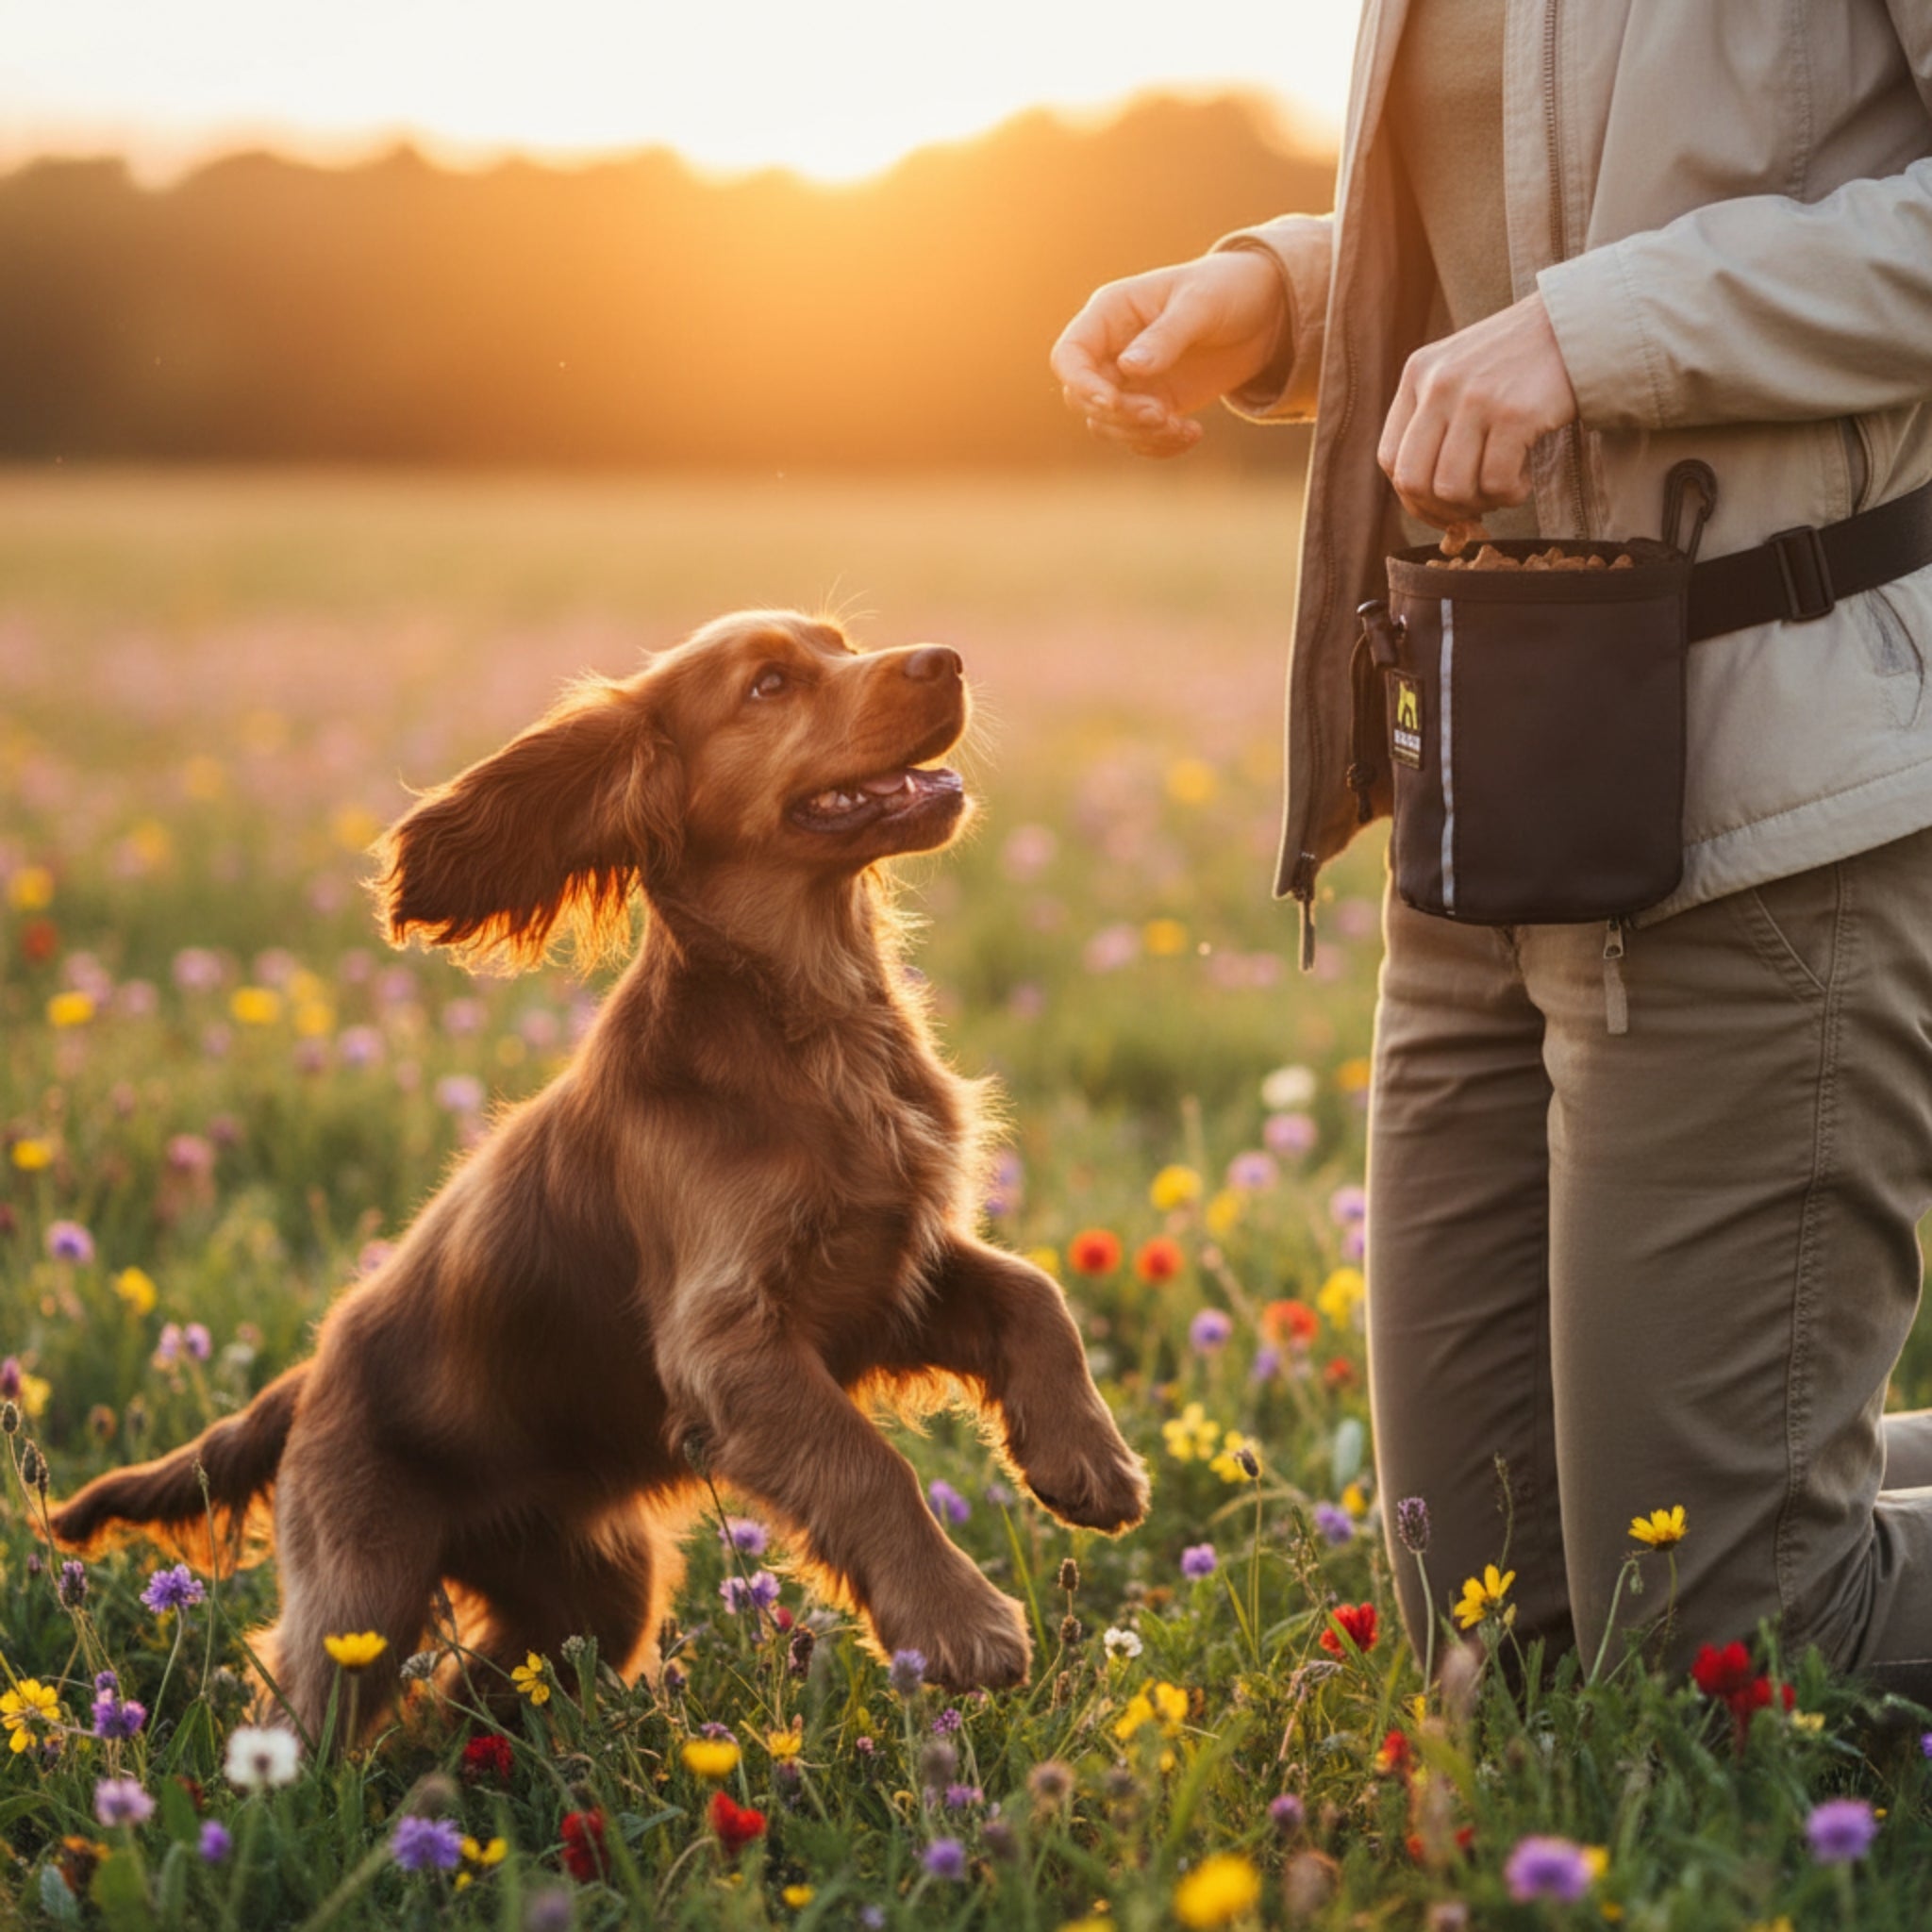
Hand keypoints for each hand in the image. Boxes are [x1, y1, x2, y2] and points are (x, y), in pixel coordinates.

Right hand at [1049, 249, 1288, 458]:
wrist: (1264, 311)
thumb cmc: (1228, 289)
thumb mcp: (1201, 305)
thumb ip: (1165, 336)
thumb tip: (1128, 368)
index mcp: (1110, 313)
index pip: (1068, 356)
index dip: (1081, 383)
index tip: (1113, 402)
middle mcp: (1111, 349)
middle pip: (1083, 398)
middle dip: (1119, 415)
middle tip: (1163, 415)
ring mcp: (1129, 380)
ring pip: (1107, 424)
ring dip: (1141, 435)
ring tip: (1184, 428)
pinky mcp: (1153, 404)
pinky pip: (1137, 437)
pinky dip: (1160, 445)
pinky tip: (1193, 434)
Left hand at [1378, 293, 1579, 525]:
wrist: (1579, 325)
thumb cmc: (1518, 363)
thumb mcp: (1459, 373)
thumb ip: (1434, 420)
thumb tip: (1423, 503)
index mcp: (1418, 373)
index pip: (1390, 459)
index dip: (1411, 498)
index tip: (1439, 510)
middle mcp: (1439, 383)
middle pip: (1413, 481)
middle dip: (1441, 510)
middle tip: (1472, 510)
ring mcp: (1475, 398)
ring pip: (1452, 489)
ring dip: (1480, 503)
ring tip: (1503, 487)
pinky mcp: (1515, 414)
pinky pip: (1495, 484)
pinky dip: (1510, 494)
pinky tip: (1524, 478)